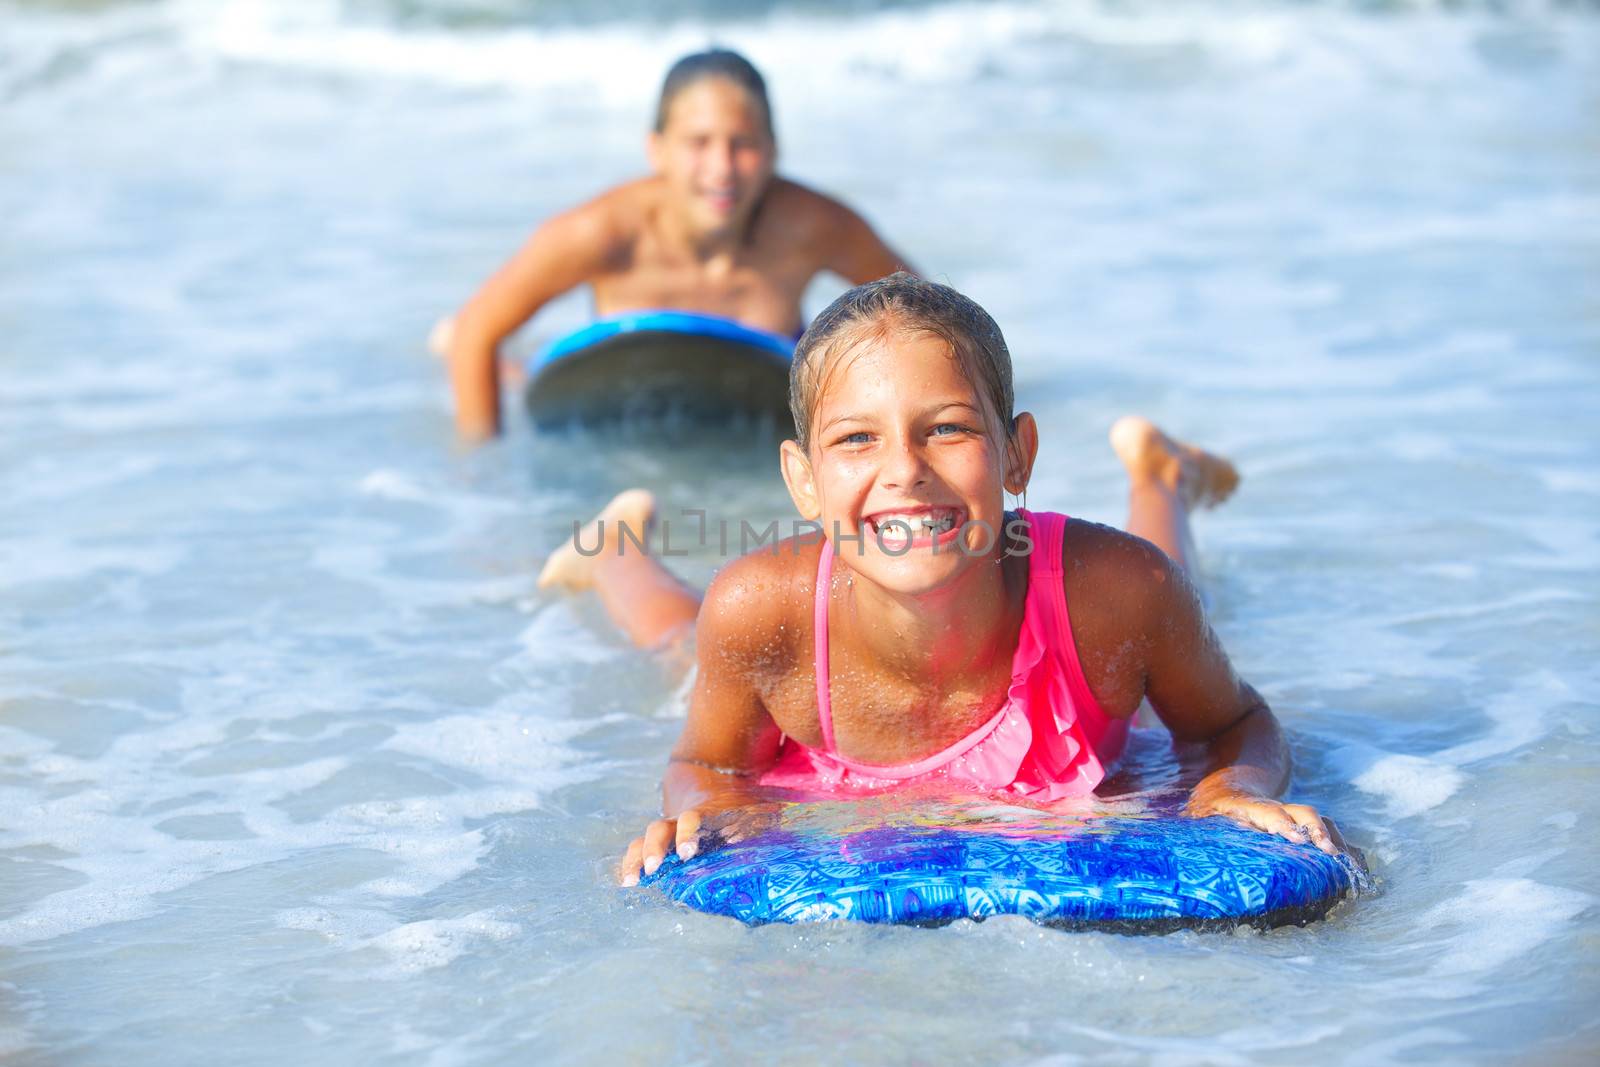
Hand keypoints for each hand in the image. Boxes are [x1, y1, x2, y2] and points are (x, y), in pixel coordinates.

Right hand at [616, 803, 781, 885]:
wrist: (708, 782)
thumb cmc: (739, 808)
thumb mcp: (755, 812)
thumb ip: (764, 826)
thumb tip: (786, 841)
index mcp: (704, 813)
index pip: (693, 819)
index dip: (689, 833)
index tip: (688, 852)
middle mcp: (679, 820)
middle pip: (661, 828)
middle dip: (657, 848)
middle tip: (656, 868)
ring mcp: (666, 830)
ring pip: (646, 838)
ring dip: (639, 857)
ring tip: (634, 881)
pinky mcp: (658, 842)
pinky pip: (637, 848)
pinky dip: (630, 862)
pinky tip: (628, 882)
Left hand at [1185, 789, 1345, 856]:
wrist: (1226, 783)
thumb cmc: (1208, 811)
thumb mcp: (1196, 818)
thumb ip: (1197, 832)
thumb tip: (1180, 856)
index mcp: (1243, 806)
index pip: (1264, 811)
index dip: (1279, 823)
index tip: (1295, 838)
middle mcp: (1273, 808)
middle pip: (1301, 812)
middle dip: (1315, 830)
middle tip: (1327, 851)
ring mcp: (1289, 814)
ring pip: (1317, 820)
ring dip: (1333, 839)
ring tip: (1346, 864)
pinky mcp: (1299, 823)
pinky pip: (1326, 830)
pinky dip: (1343, 846)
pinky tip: (1357, 867)